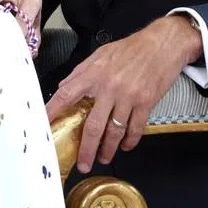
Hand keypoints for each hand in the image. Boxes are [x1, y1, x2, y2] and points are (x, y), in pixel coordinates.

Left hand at [45, 15, 201, 173]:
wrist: (163, 43)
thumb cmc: (131, 48)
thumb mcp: (101, 54)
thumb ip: (81, 72)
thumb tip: (63, 87)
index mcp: (94, 73)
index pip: (67, 95)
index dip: (52, 112)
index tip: (43, 127)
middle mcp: (110, 87)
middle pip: (93, 125)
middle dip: (86, 149)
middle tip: (82, 164)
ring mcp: (129, 96)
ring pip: (115, 132)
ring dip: (108, 150)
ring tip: (104, 158)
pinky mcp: (146, 102)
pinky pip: (135, 129)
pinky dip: (130, 141)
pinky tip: (125, 146)